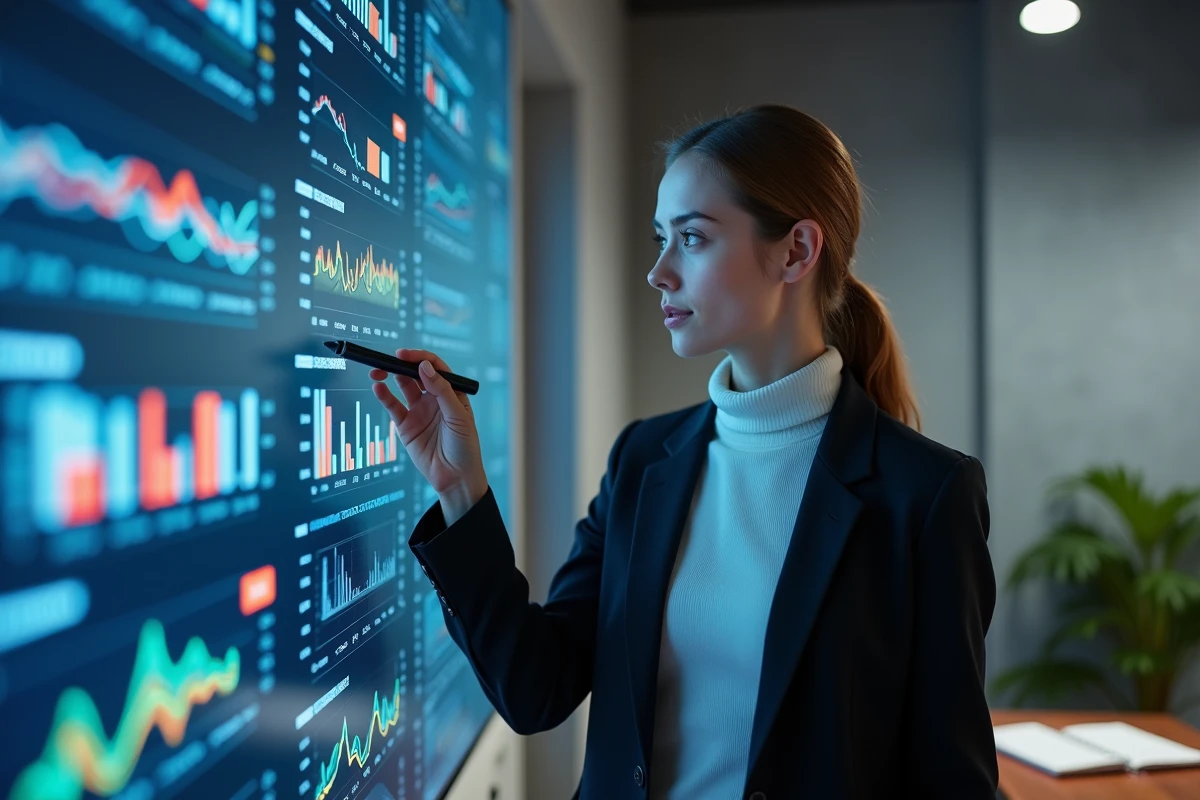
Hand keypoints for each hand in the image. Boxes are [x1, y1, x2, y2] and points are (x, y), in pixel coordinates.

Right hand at [369, 349, 487, 505]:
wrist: (455, 477)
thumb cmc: (465, 446)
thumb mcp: (458, 416)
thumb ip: (442, 391)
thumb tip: (425, 367)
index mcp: (451, 393)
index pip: (435, 368)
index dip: (421, 358)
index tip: (406, 355)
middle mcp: (434, 399)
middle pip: (416, 374)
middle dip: (403, 364)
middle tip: (391, 360)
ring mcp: (419, 411)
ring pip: (403, 386)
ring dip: (391, 375)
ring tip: (379, 371)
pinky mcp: (406, 425)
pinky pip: (393, 406)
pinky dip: (384, 395)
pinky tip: (378, 388)